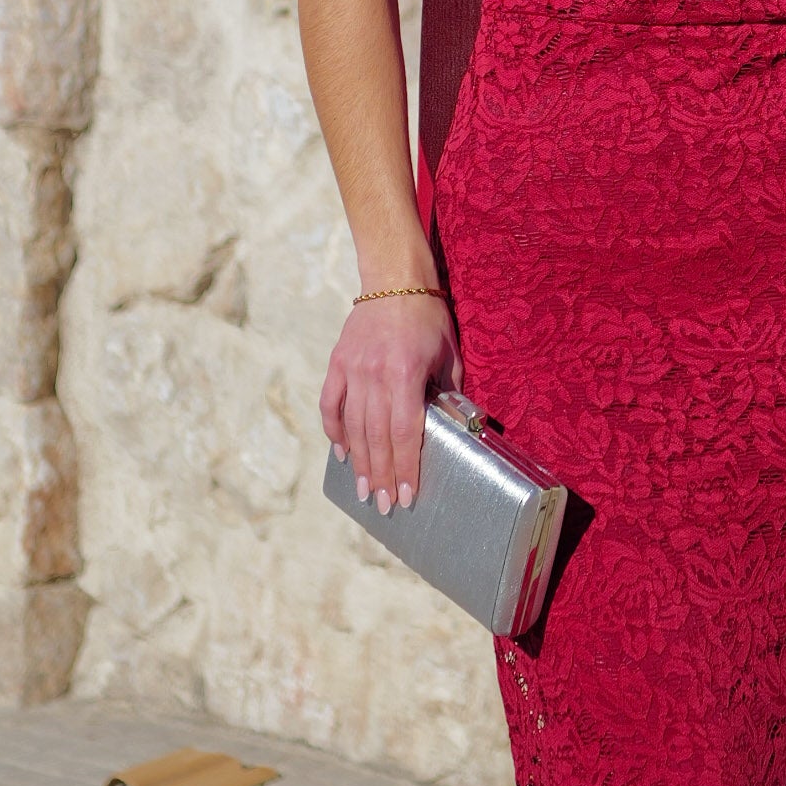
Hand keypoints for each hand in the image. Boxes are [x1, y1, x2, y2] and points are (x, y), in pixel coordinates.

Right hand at [320, 290, 457, 511]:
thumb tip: (454, 429)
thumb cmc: (429, 318)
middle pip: (376, 437)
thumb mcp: (449, 354)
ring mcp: (352, 369)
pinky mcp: (338, 363)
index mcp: (405, 374)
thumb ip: (447, 393)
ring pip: (353, 426)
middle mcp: (374, 375)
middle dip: (381, 475)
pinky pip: (331, 404)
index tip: (406, 495)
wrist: (395, 280)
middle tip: (383, 505)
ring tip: (364, 490)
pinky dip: (334, 430)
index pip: (404, 433)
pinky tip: (341, 452)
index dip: (405, 467)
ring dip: (359, 462)